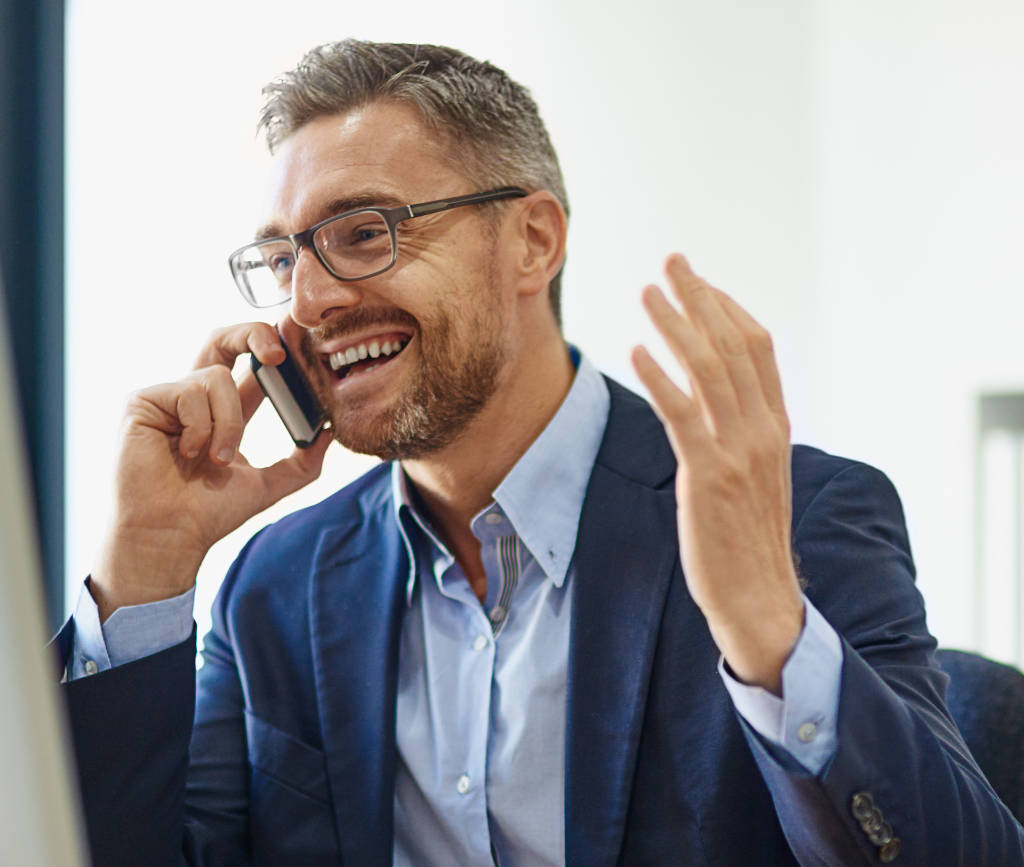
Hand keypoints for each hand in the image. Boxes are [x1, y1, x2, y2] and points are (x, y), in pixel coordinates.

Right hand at [90, 321, 331, 621]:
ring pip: (219, 377)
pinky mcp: (144, 400)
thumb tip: (330, 432)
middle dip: (254, 333)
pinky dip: (202, 428)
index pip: (252, 365)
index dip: (276, 346)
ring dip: (229, 423)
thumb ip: (302, 461)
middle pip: (225, 340)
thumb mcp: (268, 484)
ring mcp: (169, 396)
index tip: (301, 336)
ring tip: (215, 460)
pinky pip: (192, 392)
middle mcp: (196, 397)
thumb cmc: (208, 512)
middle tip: (280, 353)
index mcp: (224, 410)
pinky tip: (187, 454)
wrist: (170, 534)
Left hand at [631, 254, 802, 693]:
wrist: (760, 599)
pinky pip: (684, 416)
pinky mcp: (709, 477)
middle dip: (700, 298)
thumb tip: (713, 400)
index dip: (728, 308)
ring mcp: (739, 452)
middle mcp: (762, 430)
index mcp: (775, 426)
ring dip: (677, 324)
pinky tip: (637, 351)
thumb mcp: (755, 477)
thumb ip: (740, 433)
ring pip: (709, 370)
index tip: (699, 281)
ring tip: (647, 292)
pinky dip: (662, 378)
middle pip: (733, 346)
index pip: (758, 349)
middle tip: (671, 261)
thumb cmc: (747, 540)